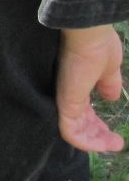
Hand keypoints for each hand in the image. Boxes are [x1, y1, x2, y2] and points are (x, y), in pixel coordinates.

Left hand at [56, 25, 124, 153]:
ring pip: (75, 130)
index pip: (84, 112)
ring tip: (113, 145)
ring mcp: (65, 99)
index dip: (98, 126)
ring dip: (95, 142)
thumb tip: (111, 97)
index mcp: (78, 85)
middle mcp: (69, 93)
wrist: (89, 33)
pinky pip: (70, 131)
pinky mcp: (65, 102)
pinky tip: (102, 146)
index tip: (116, 137)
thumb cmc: (99, 45)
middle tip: (115, 143)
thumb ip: (108, 85)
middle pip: (80, 123)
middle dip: (98, 136)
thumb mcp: (109, 70)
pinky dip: (85, 142)